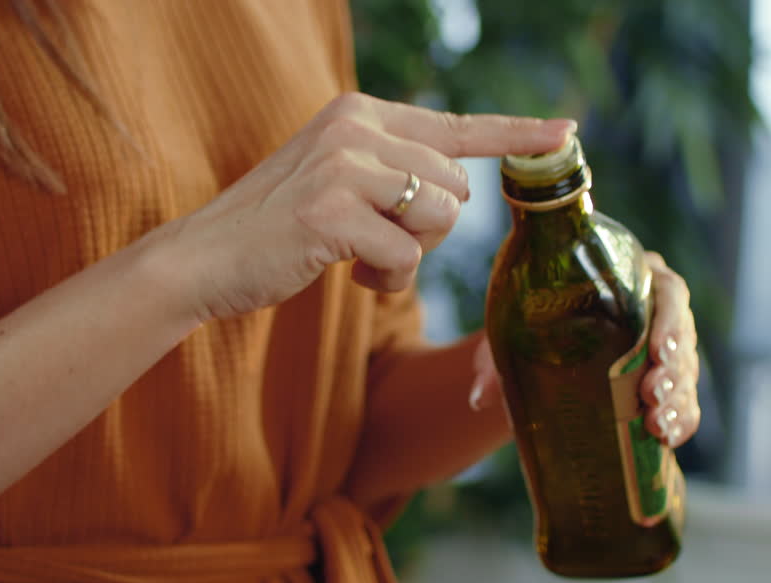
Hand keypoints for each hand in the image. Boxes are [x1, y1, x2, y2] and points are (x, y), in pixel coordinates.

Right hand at [149, 92, 575, 320]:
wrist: (204, 257)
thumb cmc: (278, 228)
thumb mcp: (335, 178)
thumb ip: (390, 168)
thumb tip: (457, 188)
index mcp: (360, 113)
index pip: (456, 125)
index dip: (516, 133)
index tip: (566, 130)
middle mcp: (355, 128)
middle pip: (457, 187)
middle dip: (432, 230)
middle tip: (379, 240)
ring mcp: (343, 167)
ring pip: (439, 218)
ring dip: (412, 257)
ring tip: (363, 258)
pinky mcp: (332, 213)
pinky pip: (405, 257)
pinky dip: (387, 281)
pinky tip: (351, 276)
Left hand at [469, 251, 700, 448]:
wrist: (534, 350)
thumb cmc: (530, 325)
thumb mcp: (513, 334)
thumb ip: (498, 360)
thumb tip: (480, 397)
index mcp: (631, 279)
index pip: (668, 292)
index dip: (670, 320)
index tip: (656, 350)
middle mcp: (656, 311)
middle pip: (682, 336)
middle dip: (673, 370)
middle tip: (651, 396)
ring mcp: (665, 350)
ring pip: (685, 374)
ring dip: (677, 401)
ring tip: (656, 427)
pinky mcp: (665, 385)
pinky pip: (684, 403)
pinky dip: (680, 422)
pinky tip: (667, 440)